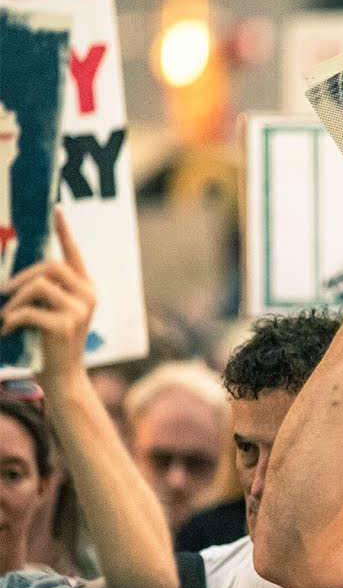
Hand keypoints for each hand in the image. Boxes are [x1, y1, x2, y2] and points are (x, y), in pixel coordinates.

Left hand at [0, 207, 94, 382]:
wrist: (63, 377)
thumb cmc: (51, 343)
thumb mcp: (52, 312)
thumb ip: (46, 291)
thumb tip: (19, 275)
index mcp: (87, 288)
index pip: (74, 253)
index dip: (64, 231)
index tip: (55, 210)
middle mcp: (88, 295)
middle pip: (50, 266)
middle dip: (22, 277)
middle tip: (6, 293)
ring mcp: (79, 309)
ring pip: (38, 285)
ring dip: (15, 299)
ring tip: (7, 316)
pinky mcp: (65, 324)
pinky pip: (28, 310)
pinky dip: (12, 319)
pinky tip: (9, 331)